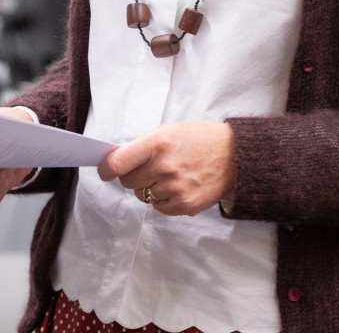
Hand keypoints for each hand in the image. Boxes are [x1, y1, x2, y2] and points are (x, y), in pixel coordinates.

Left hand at [97, 120, 235, 216]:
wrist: (234, 155)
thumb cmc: (199, 139)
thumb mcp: (169, 131)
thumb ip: (143, 147)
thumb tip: (117, 162)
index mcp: (157, 144)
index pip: (118, 163)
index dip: (106, 169)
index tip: (104, 171)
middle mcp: (164, 167)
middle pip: (128, 182)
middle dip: (133, 176)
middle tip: (148, 168)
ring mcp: (174, 189)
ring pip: (143, 196)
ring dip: (150, 188)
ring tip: (169, 175)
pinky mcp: (184, 205)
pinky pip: (159, 208)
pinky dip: (163, 200)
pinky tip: (178, 186)